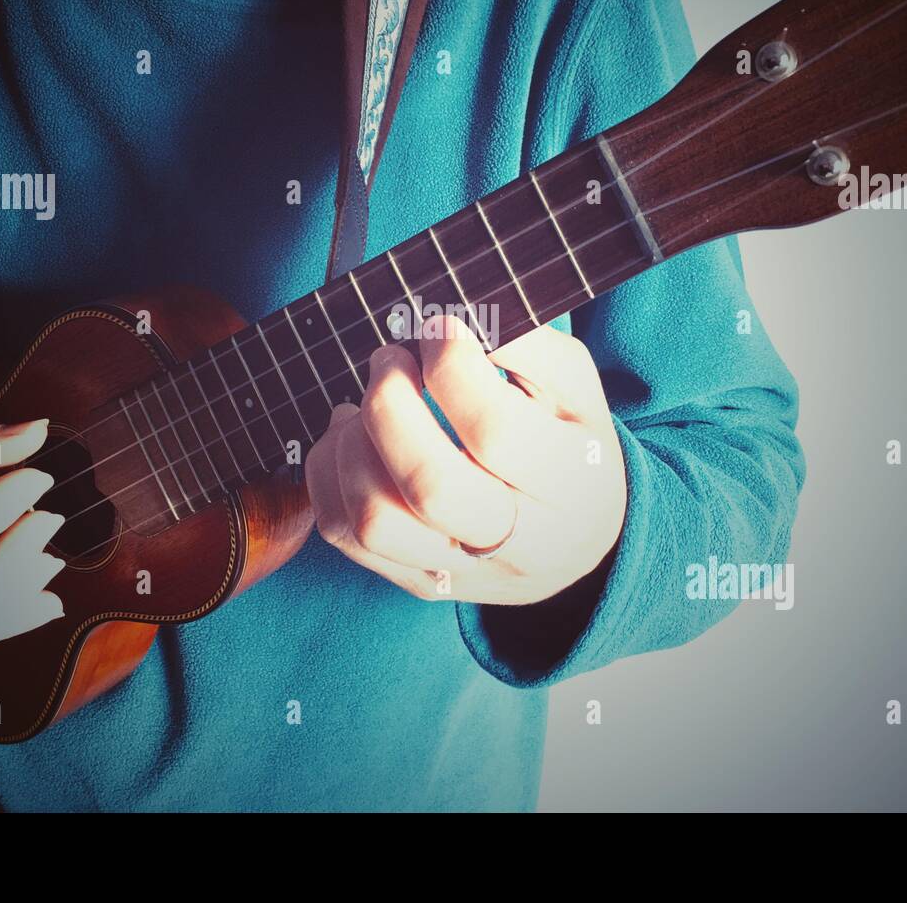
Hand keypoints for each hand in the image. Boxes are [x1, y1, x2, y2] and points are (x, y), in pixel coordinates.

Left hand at [305, 316, 626, 604]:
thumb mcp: (576, 390)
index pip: (495, 430)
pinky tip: (352, 441)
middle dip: (390, 405)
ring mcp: (462, 571)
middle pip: (430, 485)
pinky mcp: (416, 582)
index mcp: (570, 484)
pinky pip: (343, 535)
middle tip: (390, 360)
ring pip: (375, 520)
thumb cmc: (568, 446)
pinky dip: (328, 475)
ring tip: (365, 406)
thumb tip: (454, 325)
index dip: (452, 368)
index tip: (438, 328)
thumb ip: (530, 348)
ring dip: (351, 445)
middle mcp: (520, 543)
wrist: (578, 543)